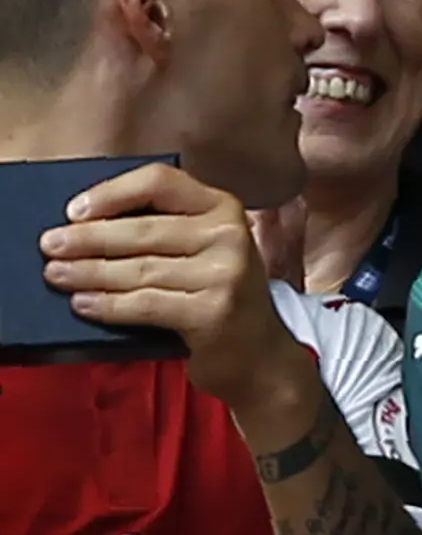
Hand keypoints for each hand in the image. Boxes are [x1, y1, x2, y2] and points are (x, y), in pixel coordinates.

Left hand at [42, 163, 305, 426]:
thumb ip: (163, 228)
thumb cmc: (216, 294)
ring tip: (57, 276)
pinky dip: (109, 305)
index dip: (113, 192)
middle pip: (143, 229)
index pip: (160, 182)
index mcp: (223, 208)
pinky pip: (146, 304)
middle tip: (50, 246)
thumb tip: (86, 224)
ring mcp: (226, 274)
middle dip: (88, 239)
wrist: (258, 352)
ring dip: (90, 273)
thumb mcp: (204, 248)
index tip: (75, 211)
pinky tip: (84, 304)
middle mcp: (230, 234)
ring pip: (139, 269)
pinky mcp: (214, 312)